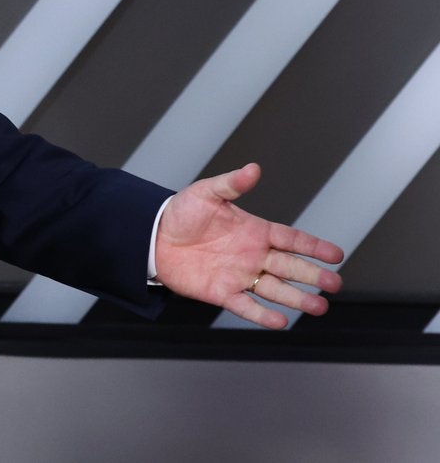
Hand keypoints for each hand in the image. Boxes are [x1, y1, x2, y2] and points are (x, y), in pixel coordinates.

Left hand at [154, 163, 344, 327]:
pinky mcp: (222, 292)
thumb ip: (231, 184)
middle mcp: (253, 255)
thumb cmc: (181, 213)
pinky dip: (262, 314)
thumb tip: (253, 168)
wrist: (152, 237)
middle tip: (335, 284)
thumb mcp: (206, 193)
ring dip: (297, 298)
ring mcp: (240, 275)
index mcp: (255, 231)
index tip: (337, 254)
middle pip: (290, 267)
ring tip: (318, 306)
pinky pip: (246, 306)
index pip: (292, 239)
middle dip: (313, 275)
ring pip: (275, 290)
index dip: (314, 246)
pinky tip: (280, 321)